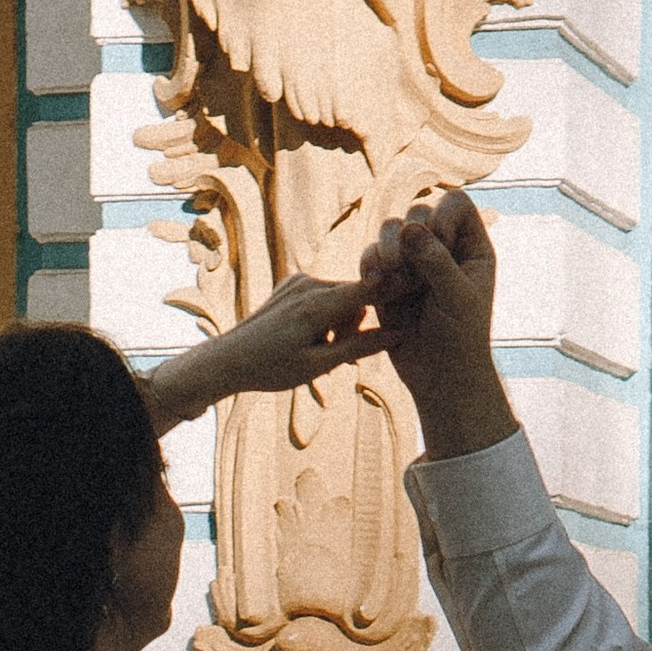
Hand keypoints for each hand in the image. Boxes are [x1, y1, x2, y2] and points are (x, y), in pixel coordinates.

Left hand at [149, 273, 387, 430]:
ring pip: (342, 298)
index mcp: (317, 305)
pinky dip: (327, 318)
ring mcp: (300, 281)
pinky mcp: (293, 284)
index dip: (397, 288)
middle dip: (357, 325)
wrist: (228, 359)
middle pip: (357, 297)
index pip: (370, 290)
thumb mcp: (318, 366)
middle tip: (344, 360)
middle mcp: (309, 285)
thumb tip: (398, 335)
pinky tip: (311, 340)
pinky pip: (325, 297)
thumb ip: (358, 348)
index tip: (423, 284)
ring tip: (322, 353)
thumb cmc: (271, 369)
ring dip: (342, 324)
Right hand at [358, 192, 515, 458]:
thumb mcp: (456, 298)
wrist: (440, 379)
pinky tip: (374, 284)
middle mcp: (443, 248)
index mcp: (471, 247)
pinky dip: (369, 265)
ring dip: (386, 248)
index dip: (442, 215)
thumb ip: (436, 261)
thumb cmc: (461, 340)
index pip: (454, 203)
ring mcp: (414, 262)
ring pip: (391, 230)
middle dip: (409, 234)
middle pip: (419, 211)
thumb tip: (408, 228)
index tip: (438, 243)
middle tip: (406, 268)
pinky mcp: (389, 280)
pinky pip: (372, 257)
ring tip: (390, 276)